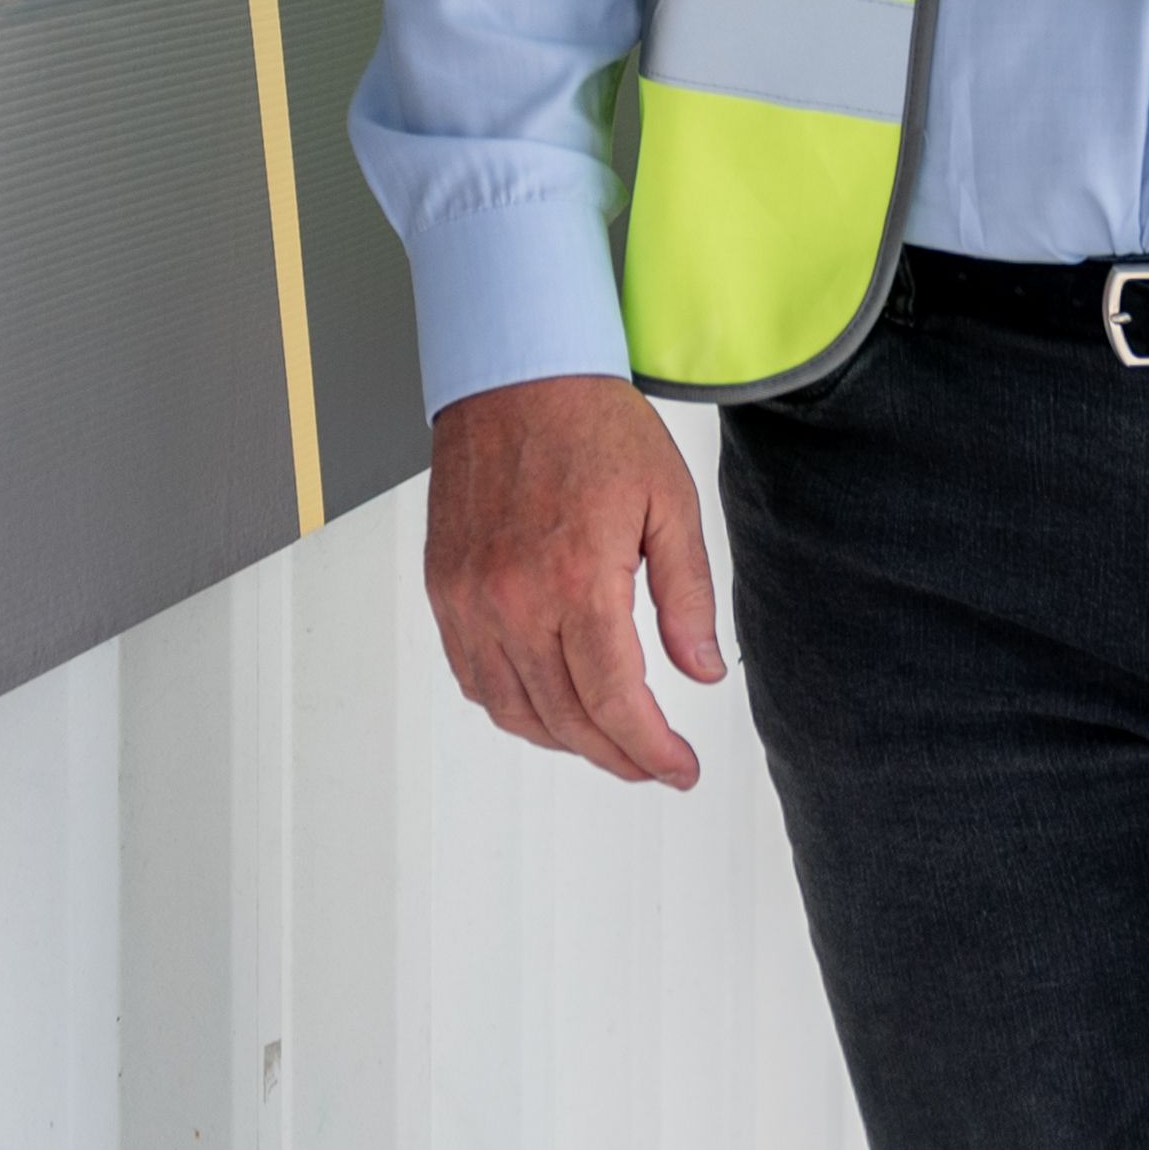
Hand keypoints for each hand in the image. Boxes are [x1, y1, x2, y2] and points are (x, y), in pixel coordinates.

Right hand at [425, 375, 725, 789]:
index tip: (679, 769)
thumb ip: (686, 598)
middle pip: (564, 717)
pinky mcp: (444, 591)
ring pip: (513, 709)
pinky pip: (474, 676)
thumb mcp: (671, 505)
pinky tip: (552, 706)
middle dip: (616, 754)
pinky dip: (514, 707)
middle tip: (656, 766)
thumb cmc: (597, 430)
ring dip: (565, 740)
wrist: (517, 380)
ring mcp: (469, 600)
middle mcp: (511, 600)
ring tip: (613, 743)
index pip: (614, 699)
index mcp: (577, 579)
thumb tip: (704, 672)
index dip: (650, 749)